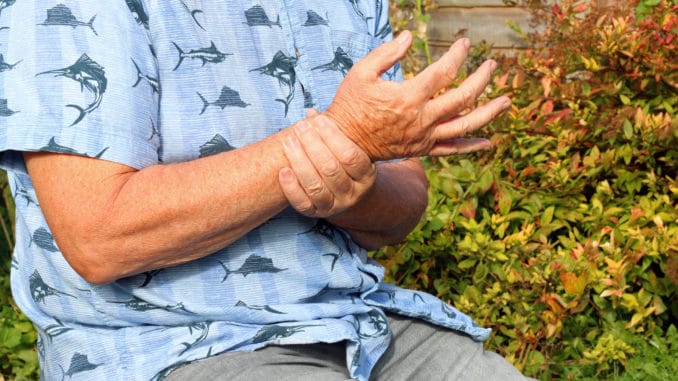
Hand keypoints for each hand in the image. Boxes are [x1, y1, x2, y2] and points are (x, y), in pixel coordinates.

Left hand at [279, 110, 375, 217]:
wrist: (343, 191)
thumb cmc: (342, 160)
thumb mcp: (347, 146)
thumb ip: (333, 130)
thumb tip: (311, 113)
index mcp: (366, 175)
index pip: (351, 156)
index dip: (333, 137)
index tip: (318, 120)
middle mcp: (353, 194)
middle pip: (331, 169)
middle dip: (313, 145)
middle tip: (300, 127)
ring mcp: (335, 206)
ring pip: (316, 186)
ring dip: (299, 161)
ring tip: (288, 141)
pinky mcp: (316, 214)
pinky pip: (302, 203)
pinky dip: (291, 187)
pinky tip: (283, 170)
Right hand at [325, 30, 510, 160]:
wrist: (345, 144)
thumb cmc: (350, 105)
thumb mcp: (361, 73)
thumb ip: (386, 53)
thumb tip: (409, 36)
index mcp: (408, 97)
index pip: (443, 73)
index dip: (458, 55)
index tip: (465, 43)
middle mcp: (421, 119)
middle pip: (463, 98)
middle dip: (481, 79)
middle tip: (491, 65)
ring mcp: (424, 137)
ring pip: (465, 126)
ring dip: (488, 113)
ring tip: (506, 102)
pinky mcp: (422, 150)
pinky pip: (452, 150)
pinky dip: (471, 147)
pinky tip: (488, 143)